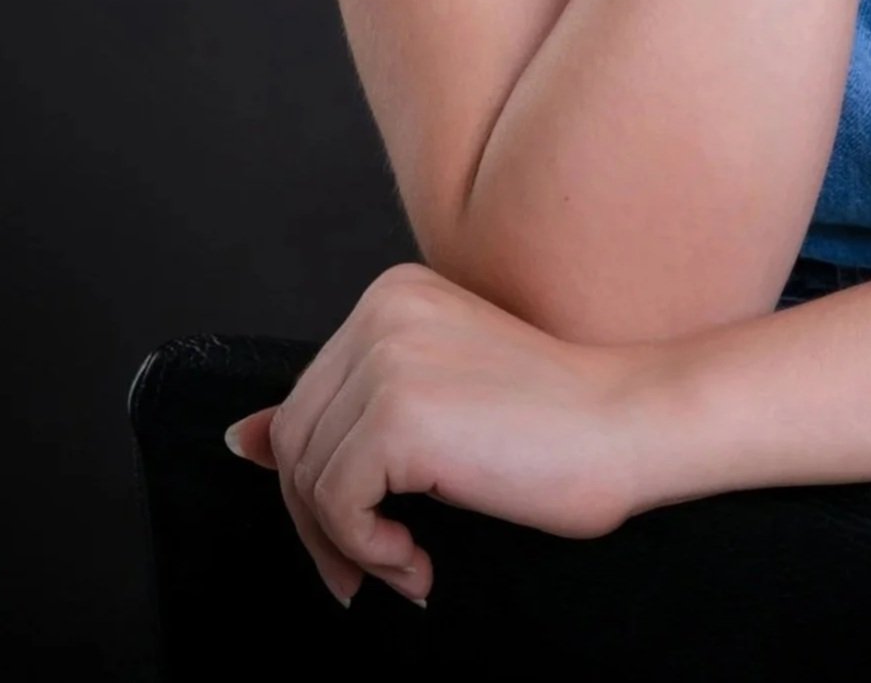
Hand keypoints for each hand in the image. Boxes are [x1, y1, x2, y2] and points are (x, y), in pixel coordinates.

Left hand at [222, 262, 672, 609]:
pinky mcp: (398, 414)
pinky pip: (337, 504)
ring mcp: (387, 357)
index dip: (320, 488)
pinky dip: (369, 550)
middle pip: (295, 441)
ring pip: (307, 479)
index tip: (360, 540)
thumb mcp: (439, 401)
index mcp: (391, 296)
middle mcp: (380, 311)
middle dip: (321, 524)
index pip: (306, 405)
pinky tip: (419, 561)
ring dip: (350, 545)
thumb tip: (239, 439)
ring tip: (411, 564)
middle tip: (373, 574)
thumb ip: (346, 411)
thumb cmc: (556, 424)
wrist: (631, 424)